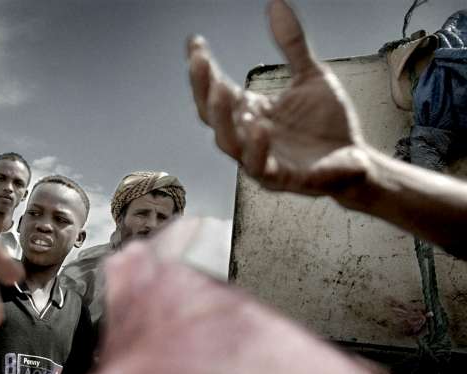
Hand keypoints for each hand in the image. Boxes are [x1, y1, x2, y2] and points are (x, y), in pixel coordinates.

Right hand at [187, 0, 368, 197]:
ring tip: (221, 90)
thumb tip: (276, 4)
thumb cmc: (329, 125)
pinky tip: (259, 126)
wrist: (356, 159)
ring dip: (222, 118)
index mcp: (250, 113)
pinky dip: (257, 148)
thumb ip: (292, 44)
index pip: (216, 91)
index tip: (195, 43)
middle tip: (200, 61)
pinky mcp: (282, 178)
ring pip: (228, 143)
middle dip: (202, 89)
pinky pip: (261, 167)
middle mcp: (248, 136)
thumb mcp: (311, 76)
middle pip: (212, 116)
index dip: (202, 70)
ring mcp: (261, 159)